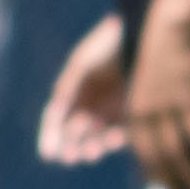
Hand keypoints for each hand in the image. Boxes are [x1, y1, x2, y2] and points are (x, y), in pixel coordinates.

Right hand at [37, 17, 130, 167]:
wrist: (141, 31)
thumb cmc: (108, 43)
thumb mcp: (82, 62)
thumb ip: (68, 85)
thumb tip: (54, 112)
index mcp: (74, 90)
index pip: (57, 119)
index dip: (51, 137)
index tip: (49, 154)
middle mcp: (92, 101)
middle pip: (78, 131)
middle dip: (72, 146)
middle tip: (70, 157)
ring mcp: (113, 106)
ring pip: (100, 135)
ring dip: (94, 146)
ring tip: (90, 153)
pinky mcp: (136, 108)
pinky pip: (125, 129)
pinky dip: (118, 138)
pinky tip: (112, 140)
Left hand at [121, 7, 189, 188]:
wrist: (169, 26)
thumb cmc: (160, 51)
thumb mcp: (148, 82)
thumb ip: (150, 106)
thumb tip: (163, 129)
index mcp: (132, 110)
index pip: (140, 152)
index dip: (152, 174)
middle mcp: (145, 113)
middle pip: (156, 157)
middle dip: (169, 182)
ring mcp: (166, 107)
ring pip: (176, 150)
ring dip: (188, 174)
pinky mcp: (187, 99)